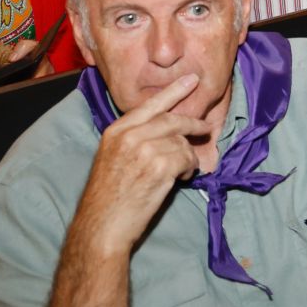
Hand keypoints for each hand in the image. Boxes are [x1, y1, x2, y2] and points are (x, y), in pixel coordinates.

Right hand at [73, 73, 210, 254]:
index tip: (191, 80)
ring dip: (187, 157)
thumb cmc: (108, 198)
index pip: (150, 105)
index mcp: (115, 131)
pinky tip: (179, 179)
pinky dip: (188, 169)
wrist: (102, 226)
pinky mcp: (160, 167)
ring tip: (179, 171)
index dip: (173, 92)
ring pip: (181, 142)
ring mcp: (145, 151)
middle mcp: (129, 136)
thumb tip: (165, 131)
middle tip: (205, 127)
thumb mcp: (112, 158)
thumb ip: (133, 139)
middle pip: (171, 120)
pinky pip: (187, 159)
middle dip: (192, 123)